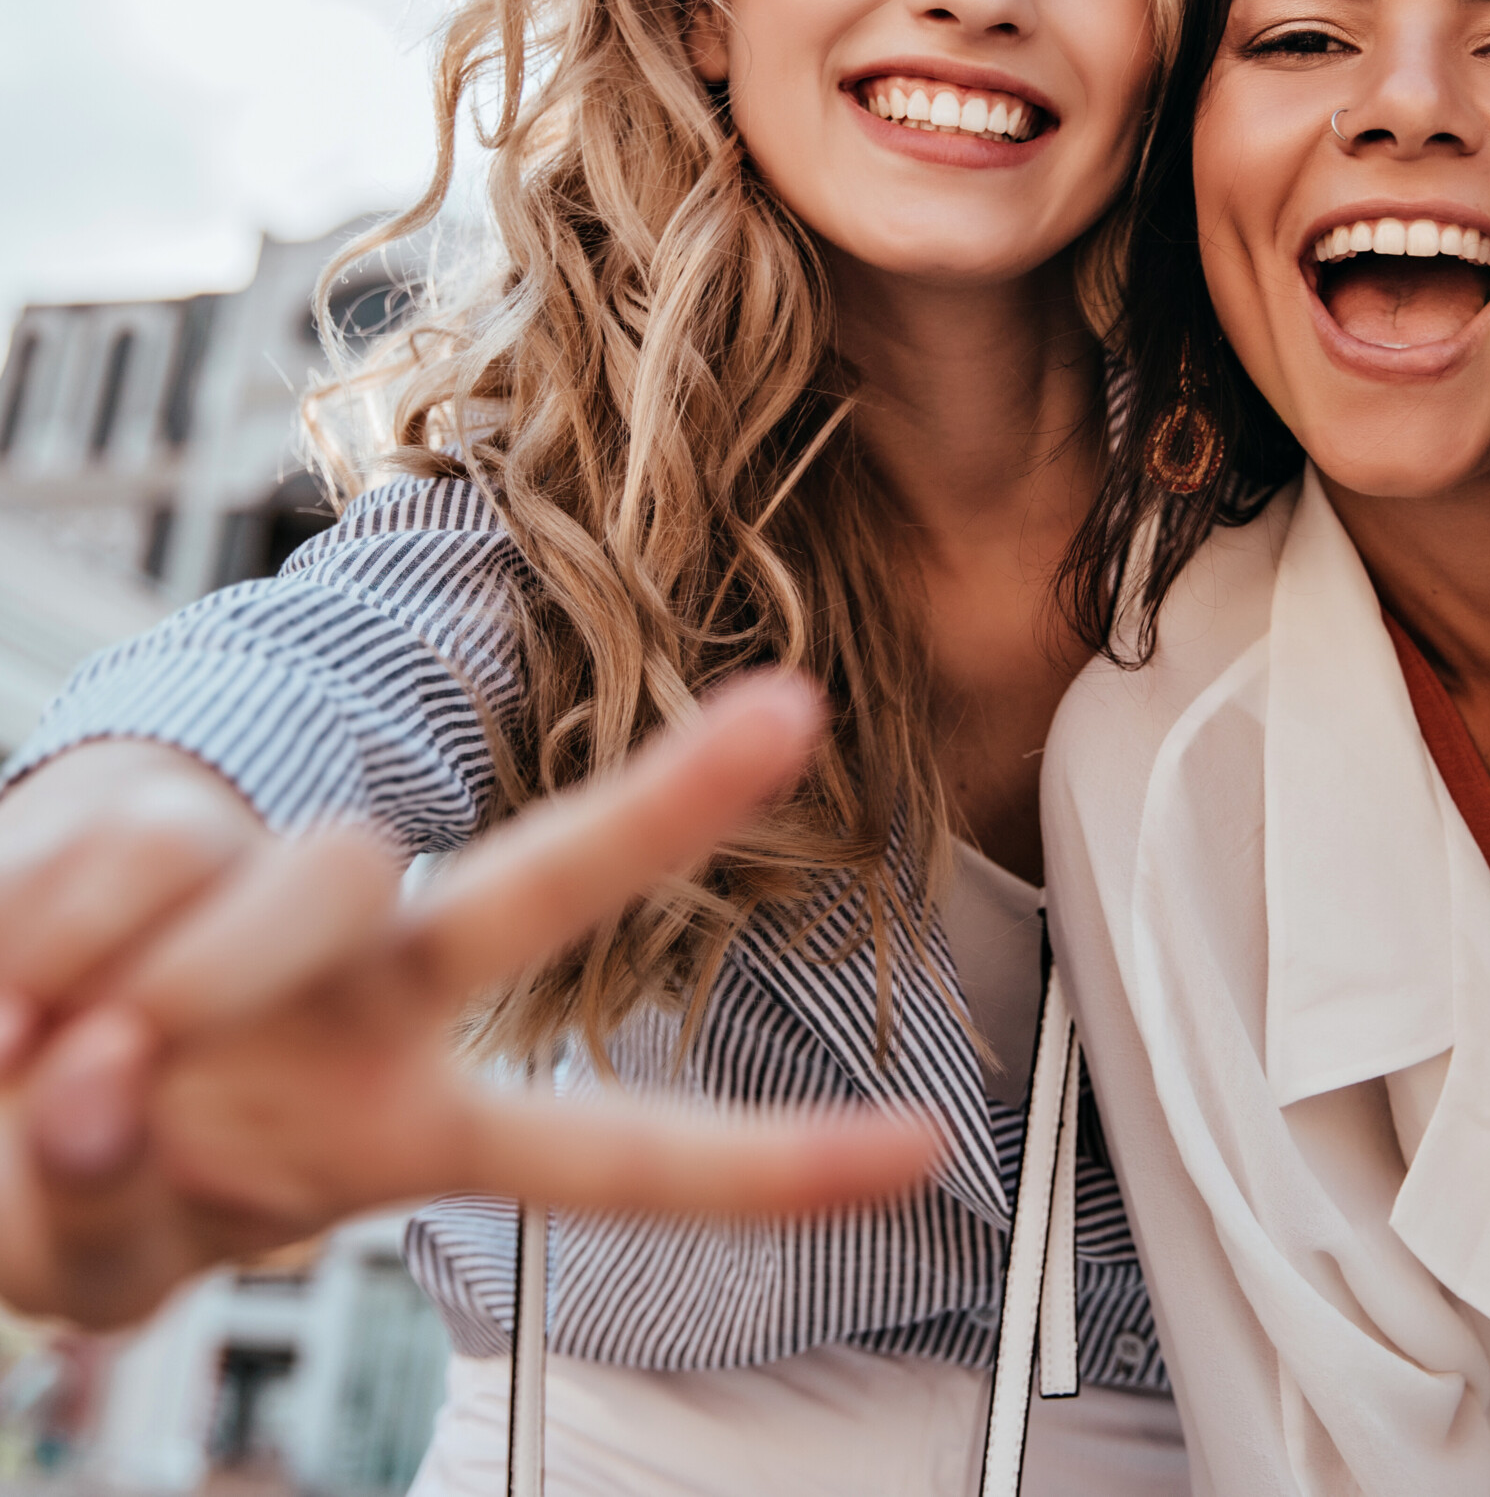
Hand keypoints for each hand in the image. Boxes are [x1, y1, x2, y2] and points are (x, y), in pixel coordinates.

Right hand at [0, 674, 935, 1327]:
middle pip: (538, 889)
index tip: (927, 1148)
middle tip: (794, 714)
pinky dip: (39, 946)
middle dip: (667, 810)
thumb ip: (98, 1197)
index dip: (763, 1168)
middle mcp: (382, 997)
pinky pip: (131, 863)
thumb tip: (88, 1076)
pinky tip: (4, 1005)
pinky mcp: (163, 841)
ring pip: (310, 876)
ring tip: (44, 1062)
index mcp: (406, 1121)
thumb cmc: (69, 1179)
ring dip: (164, 988)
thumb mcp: (94, 1245)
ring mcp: (289, 913)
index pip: (606, 1150)